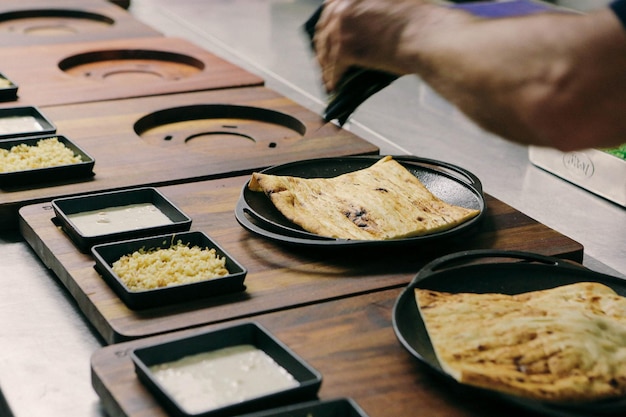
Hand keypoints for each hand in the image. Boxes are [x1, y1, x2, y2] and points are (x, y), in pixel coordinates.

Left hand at [313, 0, 427, 91]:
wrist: (424, 35)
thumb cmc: (420, 20)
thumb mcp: (395, 1)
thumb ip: (376, 8)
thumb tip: (369, 22)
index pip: (331, 7)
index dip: (328, 22)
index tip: (327, 31)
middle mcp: (345, 5)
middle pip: (324, 28)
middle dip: (322, 44)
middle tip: (323, 56)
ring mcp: (343, 27)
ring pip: (326, 48)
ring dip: (326, 62)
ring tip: (327, 74)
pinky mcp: (346, 49)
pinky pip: (334, 65)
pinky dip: (333, 76)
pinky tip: (334, 84)